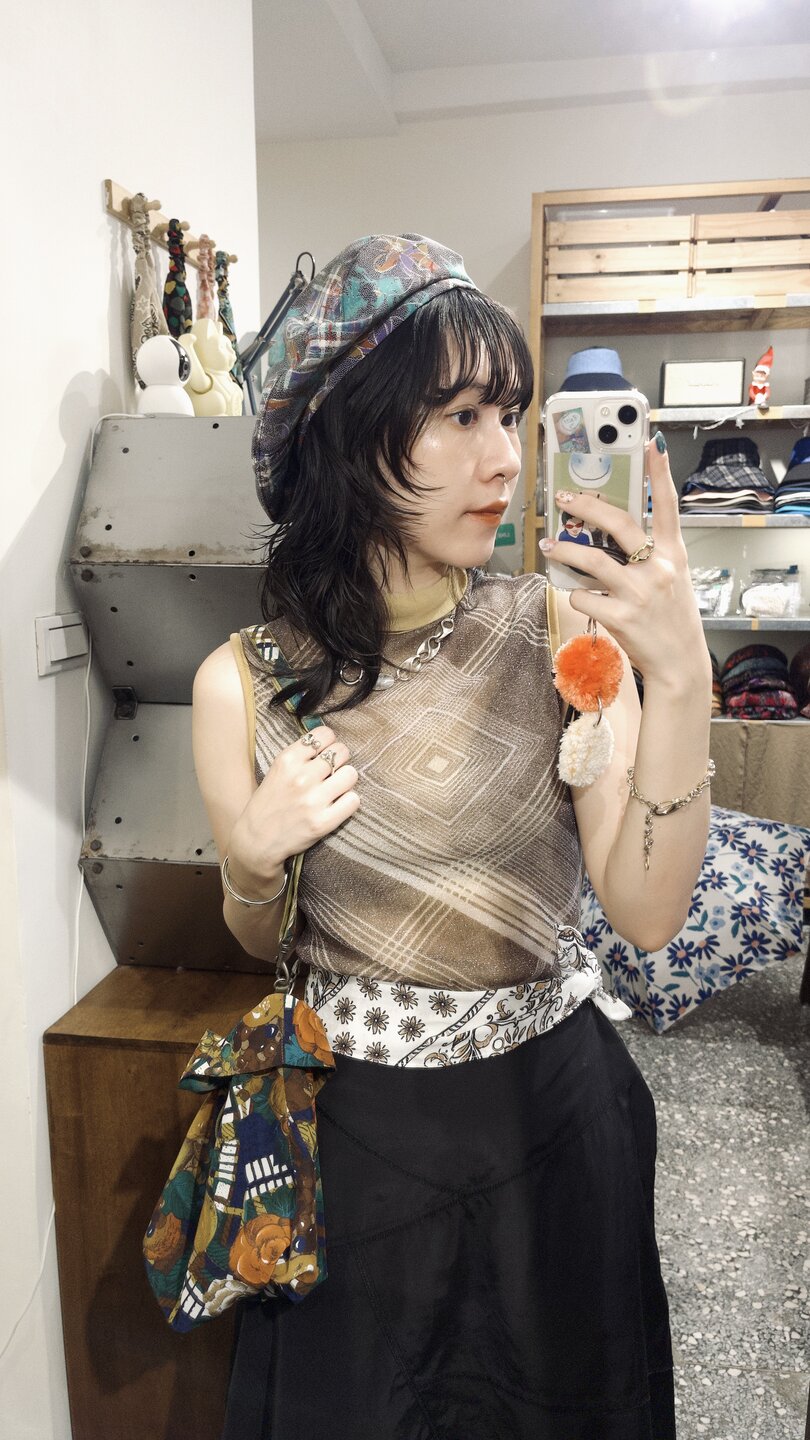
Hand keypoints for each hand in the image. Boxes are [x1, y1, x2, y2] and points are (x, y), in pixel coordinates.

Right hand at [227, 725, 359, 894]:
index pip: (325, 734)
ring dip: (346, 781)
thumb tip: (330, 740)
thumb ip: (300, 755)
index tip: (325, 754)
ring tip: (335, 789)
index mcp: (287, 760)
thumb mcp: (276, 771)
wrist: (255, 841)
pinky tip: (337, 806)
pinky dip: (348, 802)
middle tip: (332, 773)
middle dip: (340, 761)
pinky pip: (353, 800)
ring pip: (351, 774)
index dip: (329, 743)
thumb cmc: (268, 804)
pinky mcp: (322, 822)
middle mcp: (301, 777)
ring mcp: (313, 800)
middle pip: (342, 752)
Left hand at [541, 435, 709, 688]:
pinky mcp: (622, 616)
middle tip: (563, 498)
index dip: (660, 472)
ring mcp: (640, 592)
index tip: (651, 443)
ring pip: (593, 559)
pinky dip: (574, 593)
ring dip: (564, 550)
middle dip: (587, 506)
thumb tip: (606, 538)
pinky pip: (584, 595)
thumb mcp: (671, 580)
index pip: (668, 505)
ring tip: (548, 544)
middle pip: (619, 523)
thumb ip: (647, 557)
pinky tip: (573, 594)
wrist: (680, 664)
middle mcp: (659, 568)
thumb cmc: (671, 620)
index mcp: (674, 554)